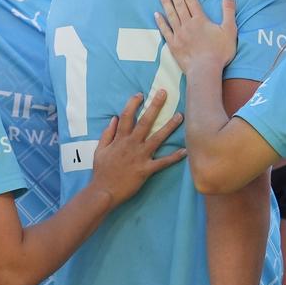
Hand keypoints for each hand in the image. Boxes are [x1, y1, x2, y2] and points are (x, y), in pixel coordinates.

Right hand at [90, 90, 186, 204]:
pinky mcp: (146, 169)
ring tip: (180, 115)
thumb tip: (114, 119)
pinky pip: (163, 162)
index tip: (141, 94)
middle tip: (164, 93)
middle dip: (155, 106)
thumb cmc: (101, 171)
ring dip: (169, 126)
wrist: (103, 191)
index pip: (127, 116)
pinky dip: (174, 157)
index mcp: (120, 139)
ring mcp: (140, 156)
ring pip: (157, 138)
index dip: (133, 104)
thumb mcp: (99, 150)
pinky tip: (185, 151)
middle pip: (145, 122)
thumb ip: (107, 134)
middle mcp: (131, 144)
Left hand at [155, 0, 236, 71]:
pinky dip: (160, 22)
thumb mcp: (230, 30)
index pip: (191, 0)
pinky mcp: (173, 45)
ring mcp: (178, 34)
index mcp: (200, 20)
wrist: (205, 70)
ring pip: (171, 15)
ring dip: (165, 2)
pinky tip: (156, 14)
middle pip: (179, 5)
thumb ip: (229, 11)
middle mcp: (187, 24)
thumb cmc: (219, 52)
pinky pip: (165, 31)